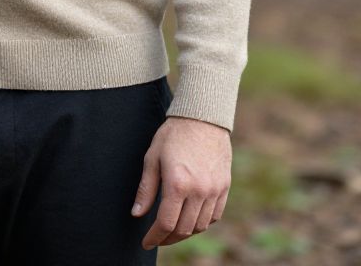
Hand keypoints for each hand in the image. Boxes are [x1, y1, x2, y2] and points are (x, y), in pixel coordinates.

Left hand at [131, 115, 231, 249]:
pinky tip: (190, 219)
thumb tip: (136, 214)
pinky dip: (202, 222)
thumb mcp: (152, 158)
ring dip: (185, 232)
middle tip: (157, 238)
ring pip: (200, 225)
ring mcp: (214, 190)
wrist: (202, 118)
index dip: (155, 237)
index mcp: (177, 184)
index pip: (166, 223)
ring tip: (172, 230)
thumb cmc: (172, 135)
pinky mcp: (224, 187)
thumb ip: (145, 189)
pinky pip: (214, 216)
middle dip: (168, 238)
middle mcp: (199, 191)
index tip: (146, 242)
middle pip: (184, 229)